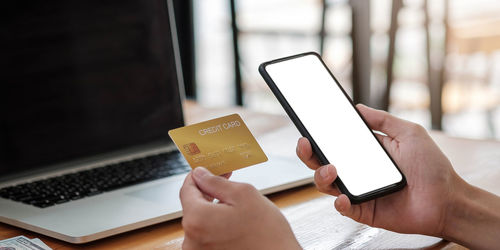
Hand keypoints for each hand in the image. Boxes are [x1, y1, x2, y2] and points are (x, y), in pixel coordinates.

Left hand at [179, 167, 300, 249]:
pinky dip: (215, 226)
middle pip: (192, 206)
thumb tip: (200, 175)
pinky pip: (205, 236)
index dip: (197, 176)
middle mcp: (191, 240)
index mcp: (197, 219)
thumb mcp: (244, 195)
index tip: (208, 170)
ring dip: (212, 209)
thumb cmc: (267, 233)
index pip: (186, 189)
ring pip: (200, 222)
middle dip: (208, 192)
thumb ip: (216, 183)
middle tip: (225, 181)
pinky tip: (233, 221)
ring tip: (234, 203)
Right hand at [296, 104, 463, 236]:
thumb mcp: (408, 133)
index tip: (308, 127)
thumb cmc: (432, 167)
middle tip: (306, 145)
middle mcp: (357, 171)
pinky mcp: (363, 211)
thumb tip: (358, 108)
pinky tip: (343, 196)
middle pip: (321, 163)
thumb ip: (382, 119)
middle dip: (307, 154)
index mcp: (364, 152)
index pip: (333, 143)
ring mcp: (358, 191)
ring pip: (327, 184)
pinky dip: (339, 203)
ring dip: (321, 176)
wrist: (447, 199)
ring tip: (332, 169)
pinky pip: (343, 207)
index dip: (317, 136)